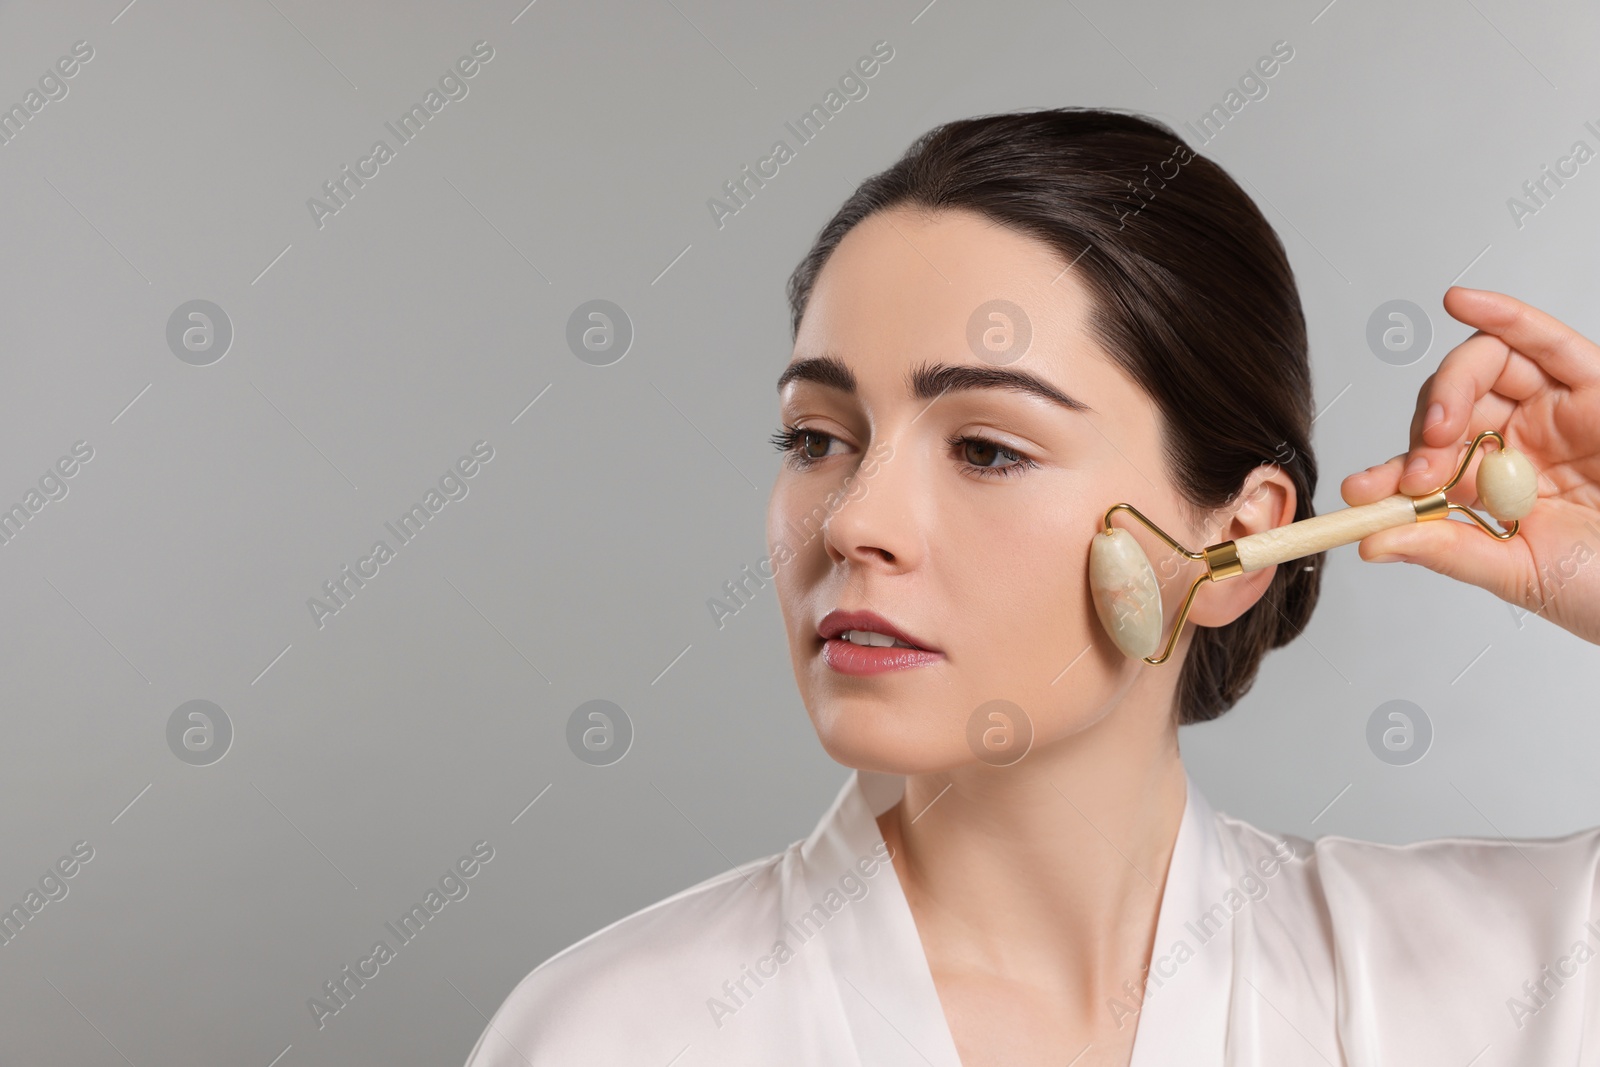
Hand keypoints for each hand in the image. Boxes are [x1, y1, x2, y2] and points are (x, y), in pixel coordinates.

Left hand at [1340, 286, 1599, 646]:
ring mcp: (1552, 410)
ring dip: (1450, 386)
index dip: (1387, 473)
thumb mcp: (1519, 573)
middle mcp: (1515, 441)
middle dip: (1422, 432)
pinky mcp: (1595, 386)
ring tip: (1442, 429)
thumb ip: (1448, 551)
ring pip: (1486, 366)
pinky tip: (1463, 301)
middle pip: (1448, 404)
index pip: (1424, 464)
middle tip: (1420, 471)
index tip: (1360, 492)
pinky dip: (1505, 316)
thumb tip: (1370, 542)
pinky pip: (1548, 342)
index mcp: (1488, 487)